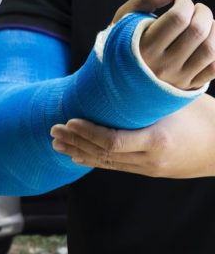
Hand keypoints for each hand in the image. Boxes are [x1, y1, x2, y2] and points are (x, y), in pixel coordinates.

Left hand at [50, 94, 214, 177]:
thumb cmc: (206, 117)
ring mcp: (148, 168)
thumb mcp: (176, 101)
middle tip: (53, 131)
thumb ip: (147, 98)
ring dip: (79, 152)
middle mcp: (149, 160)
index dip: (87, 133)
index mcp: (157, 141)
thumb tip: (117, 82)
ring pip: (106, 163)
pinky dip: (94, 160)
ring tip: (57, 144)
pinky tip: (78, 156)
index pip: (112, 141)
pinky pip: (115, 166)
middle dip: (75, 142)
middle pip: (103, 154)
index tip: (69, 122)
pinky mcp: (148, 171)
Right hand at [113, 0, 214, 89]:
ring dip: (214, 29)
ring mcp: (176, 79)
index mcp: (143, 48)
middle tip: (195, 10)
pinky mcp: (187, 87)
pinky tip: (208, 40)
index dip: (185, 2)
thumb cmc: (122, 44)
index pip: (178, 17)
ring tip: (203, 25)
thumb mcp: (125, 18)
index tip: (179, 2)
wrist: (117, 82)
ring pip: (210, 49)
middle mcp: (160, 66)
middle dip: (202, 12)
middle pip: (197, 31)